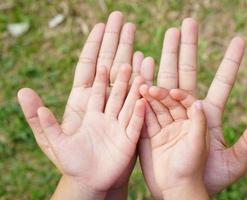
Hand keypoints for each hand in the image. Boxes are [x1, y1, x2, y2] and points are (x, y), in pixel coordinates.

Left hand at [18, 11, 154, 198]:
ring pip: (129, 89)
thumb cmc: (71, 162)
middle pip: (113, 72)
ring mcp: (119, 117)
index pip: (91, 70)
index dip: (96, 48)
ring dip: (135, 70)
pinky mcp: (131, 131)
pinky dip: (145, 95)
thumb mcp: (52, 141)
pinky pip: (139, 111)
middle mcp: (104, 106)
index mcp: (85, 105)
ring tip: (140, 51)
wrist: (91, 180)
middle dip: (118, 48)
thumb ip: (40, 119)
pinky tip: (150, 79)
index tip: (101, 27)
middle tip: (125, 24)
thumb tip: (24, 93)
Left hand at [20, 64, 144, 198]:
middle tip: (125, 63)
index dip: (99, 79)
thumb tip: (24, 95)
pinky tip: (143, 101)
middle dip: (120, 80)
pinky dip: (139, 114)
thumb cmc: (71, 163)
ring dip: (134, 94)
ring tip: (140, 78)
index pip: (96, 93)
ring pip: (128, 107)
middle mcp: (107, 119)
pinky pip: (135, 125)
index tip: (102, 65)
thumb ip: (43, 122)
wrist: (89, 181)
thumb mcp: (54, 142)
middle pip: (115, 96)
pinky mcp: (129, 141)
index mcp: (91, 116)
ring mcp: (119, 129)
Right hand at [138, 18, 246, 197]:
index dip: (230, 62)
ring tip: (165, 36)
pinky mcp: (151, 122)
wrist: (179, 192)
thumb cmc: (208, 179)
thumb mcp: (233, 164)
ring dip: (164, 59)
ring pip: (166, 81)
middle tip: (186, 24)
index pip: (221, 84)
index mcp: (209, 116)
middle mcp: (188, 110)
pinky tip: (142, 62)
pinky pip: (146, 100)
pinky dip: (144, 80)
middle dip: (187, 49)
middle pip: (188, 74)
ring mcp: (169, 114)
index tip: (239, 40)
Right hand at [139, 86, 208, 199]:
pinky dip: (142, 113)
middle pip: (170, 105)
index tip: (172, 92)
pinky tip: (136, 103)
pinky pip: (147, 123)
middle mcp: (180, 125)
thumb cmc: (191, 166)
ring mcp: (165, 131)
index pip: (188, 104)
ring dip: (149, 101)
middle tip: (150, 88)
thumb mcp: (198, 143)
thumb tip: (199, 102)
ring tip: (140, 89)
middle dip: (161, 95)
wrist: (175, 188)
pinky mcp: (152, 138)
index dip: (180, 96)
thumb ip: (198, 122)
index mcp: (194, 124)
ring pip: (157, 111)